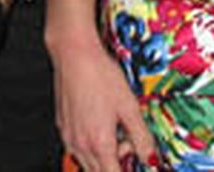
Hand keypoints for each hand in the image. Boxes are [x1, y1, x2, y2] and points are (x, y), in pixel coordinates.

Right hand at [52, 33, 156, 171]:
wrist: (74, 54)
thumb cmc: (100, 75)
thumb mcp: (129, 106)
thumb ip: (142, 137)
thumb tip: (150, 158)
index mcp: (99, 143)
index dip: (126, 171)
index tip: (135, 162)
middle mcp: (80, 145)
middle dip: (117, 162)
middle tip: (129, 140)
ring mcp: (69, 137)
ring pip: (88, 162)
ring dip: (104, 154)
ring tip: (115, 127)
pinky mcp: (63, 127)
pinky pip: (78, 148)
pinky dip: (91, 144)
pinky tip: (100, 121)